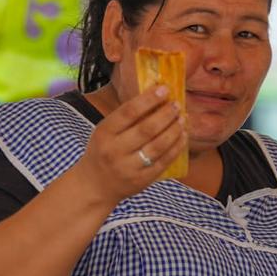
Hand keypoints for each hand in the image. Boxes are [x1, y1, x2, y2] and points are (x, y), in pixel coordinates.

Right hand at [75, 86, 186, 204]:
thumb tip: (156, 98)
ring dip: (174, 130)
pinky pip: (163, 162)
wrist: (94, 186)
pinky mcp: (141, 180)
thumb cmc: (102, 152)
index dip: (148, 100)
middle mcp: (115, 150)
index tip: (164, 89)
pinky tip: (182, 137)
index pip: (128, 112)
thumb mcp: (105, 132)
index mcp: (104, 133)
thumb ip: (126, 119)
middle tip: (177, 105)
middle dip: (166, 115)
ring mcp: (128, 167)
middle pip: (147, 129)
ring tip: (182, 119)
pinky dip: (176, 148)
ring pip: (158, 146)